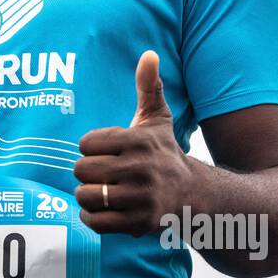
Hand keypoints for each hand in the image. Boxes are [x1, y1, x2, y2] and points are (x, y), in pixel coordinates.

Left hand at [72, 50, 194, 235]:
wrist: (195, 195)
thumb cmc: (165, 153)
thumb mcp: (157, 120)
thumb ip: (149, 87)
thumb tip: (149, 54)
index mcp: (139, 140)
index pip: (86, 143)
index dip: (89, 148)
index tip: (102, 152)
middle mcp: (141, 168)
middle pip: (82, 170)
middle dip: (86, 173)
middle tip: (98, 174)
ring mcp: (141, 197)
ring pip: (87, 196)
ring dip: (87, 196)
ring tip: (99, 192)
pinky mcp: (140, 223)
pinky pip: (96, 222)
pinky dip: (92, 218)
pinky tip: (102, 210)